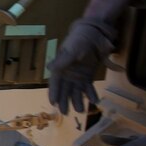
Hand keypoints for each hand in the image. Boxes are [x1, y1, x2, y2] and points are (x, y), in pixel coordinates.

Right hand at [47, 0, 128, 114]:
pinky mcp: (88, 75)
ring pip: (76, 91)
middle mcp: (67, 73)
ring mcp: (77, 75)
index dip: (54, 92)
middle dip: (65, 101)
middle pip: (65, 90)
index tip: (53, 103)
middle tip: (66, 112)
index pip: (55, 82)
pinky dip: (90, 94)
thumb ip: (63, 60)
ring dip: (78, 100)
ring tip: (81, 110)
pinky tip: (94, 101)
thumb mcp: (72, 49)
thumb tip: (49, 69)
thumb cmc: (81, 38)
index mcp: (61, 67)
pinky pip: (88, 87)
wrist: (96, 33)